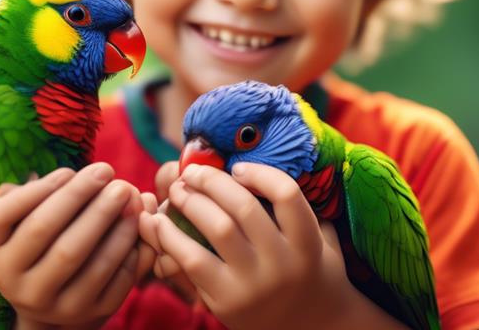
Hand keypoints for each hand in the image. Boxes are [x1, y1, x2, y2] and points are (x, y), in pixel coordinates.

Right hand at [0, 164, 154, 329]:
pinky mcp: (87, 313)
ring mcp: (50, 303)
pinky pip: (114, 279)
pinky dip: (131, 249)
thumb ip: (34, 194)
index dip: (35, 189)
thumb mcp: (23, 221)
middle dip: (79, 196)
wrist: (55, 302)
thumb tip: (68, 176)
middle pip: (44, 231)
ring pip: (82, 258)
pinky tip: (140, 223)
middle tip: (107, 170)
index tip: (69, 171)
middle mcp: (12, 281)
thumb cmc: (40, 243)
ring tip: (130, 194)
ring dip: (111, 220)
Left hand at [141, 162, 362, 329]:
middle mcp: (283, 263)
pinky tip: (158, 222)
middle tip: (192, 173)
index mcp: (308, 243)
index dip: (258, 173)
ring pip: (217, 228)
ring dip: (190, 201)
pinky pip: (192, 260)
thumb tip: (261, 166)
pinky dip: (170, 237)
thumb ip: (301, 209)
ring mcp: (254, 284)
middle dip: (212, 180)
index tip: (237, 167)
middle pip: (244, 206)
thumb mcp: (321, 241)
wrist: (310, 329)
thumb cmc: (309, 273)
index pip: (286, 194)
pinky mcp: (226, 302)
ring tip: (177, 190)